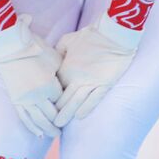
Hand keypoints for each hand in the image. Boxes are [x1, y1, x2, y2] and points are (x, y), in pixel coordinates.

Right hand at [0, 14, 62, 137]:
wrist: (11, 47)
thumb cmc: (35, 49)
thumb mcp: (54, 59)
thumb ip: (62, 73)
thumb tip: (67, 82)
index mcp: (50, 87)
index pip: (62, 102)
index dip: (67, 106)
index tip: (72, 109)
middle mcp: (38, 97)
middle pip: (51, 116)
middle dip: (59, 124)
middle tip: (65, 129)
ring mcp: (25, 100)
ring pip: (38, 121)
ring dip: (47, 130)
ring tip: (54, 135)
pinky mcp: (15, 99)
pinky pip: (25, 118)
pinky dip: (33, 128)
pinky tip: (39, 134)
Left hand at [54, 12, 142, 127]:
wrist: (113, 34)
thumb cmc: (90, 35)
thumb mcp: (68, 40)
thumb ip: (58, 51)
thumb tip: (53, 60)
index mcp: (66, 67)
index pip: (55, 87)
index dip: (50, 96)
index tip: (45, 104)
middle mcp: (76, 77)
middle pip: (63, 98)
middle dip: (56, 110)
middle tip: (48, 121)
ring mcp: (91, 82)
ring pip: (76, 103)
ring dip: (67, 114)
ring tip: (59, 125)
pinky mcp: (105, 84)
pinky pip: (94, 100)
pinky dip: (86, 109)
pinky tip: (79, 116)